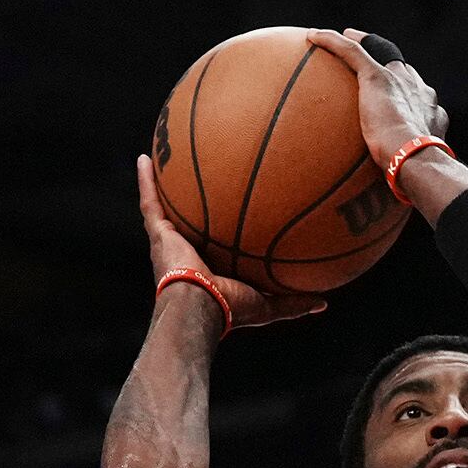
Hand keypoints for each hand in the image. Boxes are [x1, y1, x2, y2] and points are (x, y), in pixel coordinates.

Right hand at [133, 158, 321, 329]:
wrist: (201, 306)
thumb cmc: (231, 309)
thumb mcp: (269, 304)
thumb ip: (293, 301)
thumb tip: (323, 302)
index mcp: (211, 267)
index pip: (217, 243)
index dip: (222, 229)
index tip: (232, 209)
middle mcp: (189, 252)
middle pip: (191, 221)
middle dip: (193, 203)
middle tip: (200, 177)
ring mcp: (171, 242)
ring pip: (166, 207)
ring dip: (164, 185)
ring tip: (165, 158)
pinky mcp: (159, 234)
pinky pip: (150, 202)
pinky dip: (146, 180)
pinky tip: (145, 158)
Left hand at [303, 29, 448, 189]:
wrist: (417, 161)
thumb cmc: (416, 178)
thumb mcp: (409, 179)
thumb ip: (397, 183)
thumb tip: (380, 213)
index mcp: (430, 112)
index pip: (417, 96)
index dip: (406, 91)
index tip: (394, 95)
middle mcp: (418, 90)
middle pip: (401, 70)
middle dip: (386, 63)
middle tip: (368, 63)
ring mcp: (398, 81)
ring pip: (376, 53)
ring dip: (359, 44)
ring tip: (340, 40)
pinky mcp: (378, 77)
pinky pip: (351, 52)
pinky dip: (332, 42)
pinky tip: (312, 37)